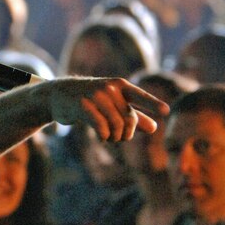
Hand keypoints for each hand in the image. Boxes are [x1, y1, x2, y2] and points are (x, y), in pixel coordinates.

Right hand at [45, 77, 168, 141]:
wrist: (59, 94)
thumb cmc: (90, 100)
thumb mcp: (112, 105)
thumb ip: (133, 114)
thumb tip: (154, 128)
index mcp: (120, 85)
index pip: (139, 96)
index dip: (153, 104)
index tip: (166, 111)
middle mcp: (109, 89)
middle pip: (129, 118)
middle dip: (127, 133)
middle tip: (120, 138)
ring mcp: (95, 96)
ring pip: (116, 125)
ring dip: (115, 137)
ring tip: (109, 138)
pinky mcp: (82, 106)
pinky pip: (101, 127)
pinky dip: (105, 136)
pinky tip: (103, 137)